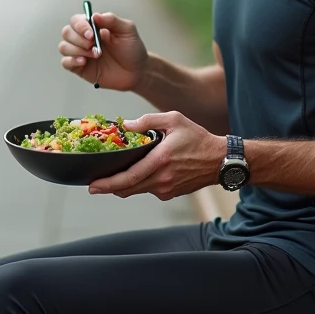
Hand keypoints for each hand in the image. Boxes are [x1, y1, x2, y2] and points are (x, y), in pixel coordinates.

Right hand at [58, 11, 147, 90]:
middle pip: (66, 32)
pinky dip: (71, 60)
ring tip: (96, 55)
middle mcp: (83, 38)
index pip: (76, 20)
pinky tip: (84, 62)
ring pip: (64, 47)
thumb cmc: (132, 49)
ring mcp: (80, 53)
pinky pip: (65, 62)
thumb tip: (94, 15)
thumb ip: (112, 20)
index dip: (80, 25)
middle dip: (78, 38)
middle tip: (94, 45)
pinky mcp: (79, 68)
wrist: (137, 71)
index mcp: (93, 27)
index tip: (91, 34)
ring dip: (77, 50)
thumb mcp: (127, 30)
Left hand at [88, 111, 224, 199]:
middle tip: (94, 186)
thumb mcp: (174, 120)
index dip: (108, 183)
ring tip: (113, 176)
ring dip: (124, 185)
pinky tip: (138, 173)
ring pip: (137, 190)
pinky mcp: (170, 193)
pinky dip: (140, 183)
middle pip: (128, 189)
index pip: (129, 177)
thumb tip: (126, 125)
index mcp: (161, 160)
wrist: (221, 161)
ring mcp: (166, 189)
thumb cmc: (198, 138)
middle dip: (109, 188)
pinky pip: (149, 190)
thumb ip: (148, 120)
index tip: (93, 186)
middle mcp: (162, 178)